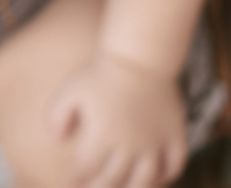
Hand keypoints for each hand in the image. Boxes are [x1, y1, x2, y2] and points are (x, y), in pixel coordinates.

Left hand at [47, 49, 188, 187]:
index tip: (71, 181)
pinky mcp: (175, 134)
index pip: (87, 170)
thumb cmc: (99, 73)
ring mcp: (155, 142)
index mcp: (102, 136)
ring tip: (124, 187)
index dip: (77, 179)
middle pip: (114, 180)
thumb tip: (57, 139)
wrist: (139, 56)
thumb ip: (55, 116)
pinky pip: (175, 164)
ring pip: (145, 180)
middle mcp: (129, 145)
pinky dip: (167, 176)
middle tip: (92, 187)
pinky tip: (157, 178)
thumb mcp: (68, 90)